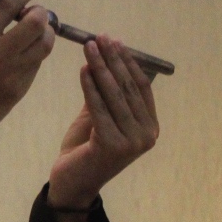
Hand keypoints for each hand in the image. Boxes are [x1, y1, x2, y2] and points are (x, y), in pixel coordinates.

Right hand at [0, 0, 56, 182]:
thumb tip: (6, 15)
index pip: (9, 6)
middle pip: (38, 24)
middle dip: (40, 15)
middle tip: (32, 16)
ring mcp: (12, 75)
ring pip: (44, 46)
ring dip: (43, 35)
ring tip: (30, 36)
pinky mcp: (18, 91)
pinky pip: (34, 67)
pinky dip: (32, 56)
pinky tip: (19, 59)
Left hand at [47, 36, 159, 212]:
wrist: (71, 183)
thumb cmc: (84, 150)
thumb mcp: (98, 118)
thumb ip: (105, 94)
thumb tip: (104, 59)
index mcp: (150, 128)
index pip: (141, 87)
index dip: (128, 62)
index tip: (114, 41)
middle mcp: (147, 135)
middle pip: (128, 88)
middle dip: (113, 59)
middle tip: (100, 38)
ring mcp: (132, 142)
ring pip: (114, 96)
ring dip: (100, 68)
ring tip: (89, 48)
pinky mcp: (112, 145)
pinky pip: (99, 108)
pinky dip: (90, 87)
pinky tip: (83, 70)